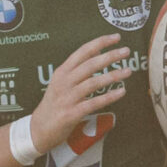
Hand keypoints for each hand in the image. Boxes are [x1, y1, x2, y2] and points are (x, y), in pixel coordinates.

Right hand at [31, 34, 135, 149]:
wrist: (38, 129)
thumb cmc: (54, 104)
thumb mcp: (61, 82)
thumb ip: (78, 69)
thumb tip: (98, 52)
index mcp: (62, 71)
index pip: (83, 51)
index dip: (100, 42)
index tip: (116, 37)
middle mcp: (64, 82)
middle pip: (90, 65)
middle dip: (109, 56)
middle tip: (126, 51)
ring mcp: (67, 98)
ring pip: (93, 83)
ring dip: (112, 76)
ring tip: (128, 71)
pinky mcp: (71, 113)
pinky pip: (93, 103)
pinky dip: (109, 97)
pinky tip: (121, 92)